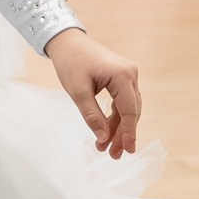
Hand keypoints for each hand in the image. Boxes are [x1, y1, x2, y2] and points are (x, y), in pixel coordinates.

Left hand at [46, 29, 140, 157]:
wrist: (67, 42)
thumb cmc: (70, 63)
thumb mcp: (78, 92)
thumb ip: (92, 116)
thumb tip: (103, 139)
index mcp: (122, 75)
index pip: (129, 110)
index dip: (128, 133)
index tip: (127, 151)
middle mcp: (130, 74)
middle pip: (131, 111)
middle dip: (122, 134)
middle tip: (114, 155)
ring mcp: (127, 75)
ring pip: (127, 109)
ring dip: (118, 129)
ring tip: (107, 149)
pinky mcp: (121, 78)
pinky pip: (122, 102)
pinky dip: (114, 118)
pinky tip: (106, 133)